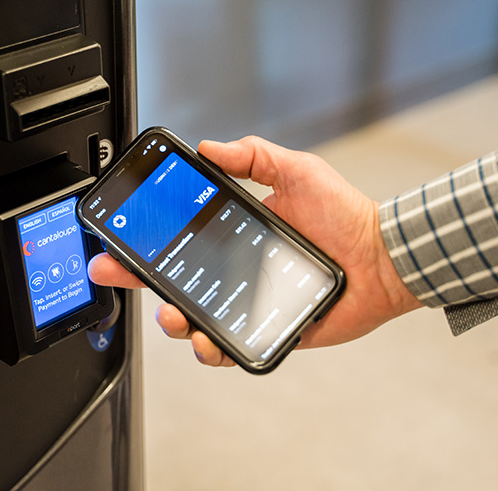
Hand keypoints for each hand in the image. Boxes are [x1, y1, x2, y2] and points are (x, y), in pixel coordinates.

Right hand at [88, 136, 421, 366]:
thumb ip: (254, 156)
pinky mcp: (266, 330)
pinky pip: (230, 346)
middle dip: (138, 277)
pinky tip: (207, 341)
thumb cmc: (345, 215)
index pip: (179, 236)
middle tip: (115, 272)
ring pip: (193, 318)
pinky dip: (212, 350)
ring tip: (173, 314)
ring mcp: (247, 301)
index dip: (144, 238)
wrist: (382, 257)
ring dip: (173, 320)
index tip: (117, 236)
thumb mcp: (296, 171)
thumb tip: (208, 148)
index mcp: (235, 233)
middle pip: (174, 278)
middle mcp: (235, 268)